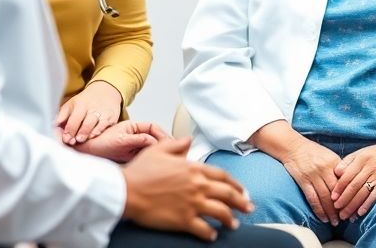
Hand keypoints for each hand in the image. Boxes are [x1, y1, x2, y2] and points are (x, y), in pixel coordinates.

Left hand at [57, 80, 122, 144]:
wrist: (106, 91)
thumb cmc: (85, 101)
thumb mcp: (72, 103)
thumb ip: (63, 114)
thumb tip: (53, 125)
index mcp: (80, 104)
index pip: (74, 119)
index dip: (70, 130)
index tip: (66, 139)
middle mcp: (93, 108)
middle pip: (86, 122)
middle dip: (79, 132)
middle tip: (74, 141)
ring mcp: (103, 113)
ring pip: (96, 125)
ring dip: (89, 133)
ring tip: (82, 140)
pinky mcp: (112, 117)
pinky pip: (106, 126)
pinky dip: (100, 131)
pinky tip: (94, 136)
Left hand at [74, 120, 169, 162]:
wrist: (86, 152)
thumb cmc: (99, 142)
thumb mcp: (121, 140)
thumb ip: (138, 139)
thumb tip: (153, 141)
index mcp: (133, 126)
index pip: (153, 127)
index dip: (162, 134)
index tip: (168, 142)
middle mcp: (134, 135)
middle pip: (154, 137)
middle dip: (162, 143)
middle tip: (170, 151)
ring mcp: (133, 144)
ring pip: (150, 146)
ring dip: (157, 151)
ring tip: (163, 158)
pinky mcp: (130, 154)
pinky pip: (144, 155)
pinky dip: (150, 158)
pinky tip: (153, 162)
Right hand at [122, 137, 253, 241]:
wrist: (126, 190)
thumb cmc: (139, 171)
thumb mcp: (159, 149)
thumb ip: (177, 144)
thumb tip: (188, 140)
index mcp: (193, 168)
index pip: (223, 176)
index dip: (235, 184)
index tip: (242, 190)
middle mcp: (197, 185)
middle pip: (228, 194)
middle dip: (242, 202)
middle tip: (249, 207)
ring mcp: (192, 203)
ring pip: (221, 212)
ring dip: (231, 219)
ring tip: (234, 224)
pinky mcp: (184, 220)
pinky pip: (204, 229)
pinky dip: (211, 234)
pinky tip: (213, 236)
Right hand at [275, 135, 344, 225]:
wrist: (293, 146)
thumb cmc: (313, 152)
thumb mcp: (329, 156)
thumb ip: (339, 168)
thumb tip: (350, 183)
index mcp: (333, 162)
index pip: (345, 182)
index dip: (350, 196)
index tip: (355, 206)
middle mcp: (324, 169)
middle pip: (336, 192)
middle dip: (342, 207)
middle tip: (347, 218)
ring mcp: (313, 175)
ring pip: (325, 197)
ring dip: (331, 212)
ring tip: (335, 222)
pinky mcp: (303, 181)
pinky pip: (312, 198)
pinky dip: (318, 210)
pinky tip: (323, 217)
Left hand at [331, 122, 375, 219]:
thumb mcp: (361, 152)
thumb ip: (347, 162)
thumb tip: (336, 172)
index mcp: (361, 159)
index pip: (347, 175)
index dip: (339, 188)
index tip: (332, 197)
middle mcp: (369, 167)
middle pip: (354, 186)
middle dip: (344, 199)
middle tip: (336, 209)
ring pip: (363, 193)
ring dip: (353, 205)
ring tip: (345, 215)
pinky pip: (375, 195)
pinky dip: (367, 204)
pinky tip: (360, 213)